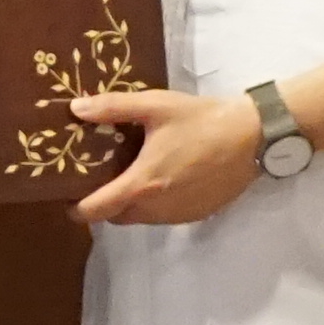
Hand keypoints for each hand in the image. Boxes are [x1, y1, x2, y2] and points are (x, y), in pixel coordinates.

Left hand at [68, 86, 259, 227]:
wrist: (254, 136)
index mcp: (142, 184)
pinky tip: (166, 176)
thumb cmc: (201, 120)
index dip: (77, 210)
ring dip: (133, 203)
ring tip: (134, 173)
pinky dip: (157, 204)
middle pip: (117, 217)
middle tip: (103, 178)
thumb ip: (112, 107)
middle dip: (105, 204)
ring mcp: (179, 215)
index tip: (69, 198)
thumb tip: (75, 109)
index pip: (97, 211)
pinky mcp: (198, 215)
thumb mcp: (155, 106)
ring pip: (142, 218)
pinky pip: (166, 216)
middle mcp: (157, 209)